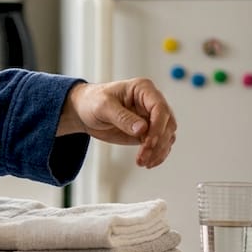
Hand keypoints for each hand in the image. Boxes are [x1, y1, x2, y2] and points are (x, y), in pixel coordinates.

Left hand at [58, 78, 176, 167]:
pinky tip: (148, 162)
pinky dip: (157, 155)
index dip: (158, 126)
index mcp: (143, 89)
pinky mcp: (148, 132)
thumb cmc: (92, 101)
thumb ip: (122, 117)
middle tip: (144, 155)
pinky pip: (160, 144)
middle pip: (167, 124)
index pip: (160, 108)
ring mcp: (151, 118)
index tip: (148, 142)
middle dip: (158, 142)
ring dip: (158, 151)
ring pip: (167, 136)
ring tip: (143, 162)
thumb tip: (142, 129)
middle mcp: (151, 103)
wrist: (83, 111)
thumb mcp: (103, 106)